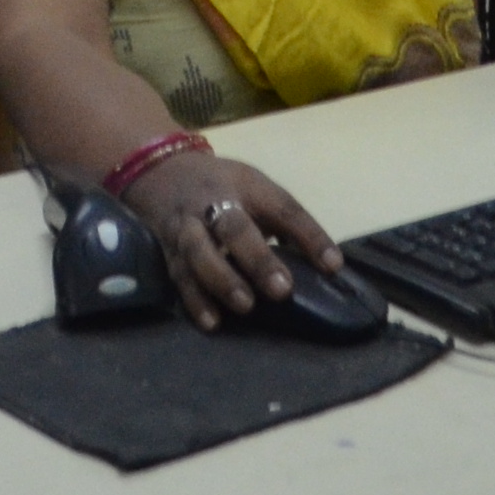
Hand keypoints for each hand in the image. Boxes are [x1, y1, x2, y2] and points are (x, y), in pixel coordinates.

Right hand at [120, 150, 340, 330]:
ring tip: (246, 306)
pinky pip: (179, 275)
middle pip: (235, 228)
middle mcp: (214, 203)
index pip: (283, 208)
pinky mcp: (168, 250)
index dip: (309, 235)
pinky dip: (194, 299)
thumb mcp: (257, 190)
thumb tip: (327, 266)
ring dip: (223, 280)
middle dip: (258, 259)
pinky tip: (212, 322)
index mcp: (247, 186)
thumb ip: (287, 223)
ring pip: (200, 252)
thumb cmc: (225, 188)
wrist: (161, 171)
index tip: (332, 265)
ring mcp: (187, 226)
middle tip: (281, 289)